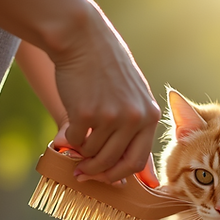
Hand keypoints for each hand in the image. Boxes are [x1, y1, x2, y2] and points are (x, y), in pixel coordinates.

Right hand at [49, 4, 159, 183]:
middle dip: (96, 171)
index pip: (137, 160)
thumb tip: (143, 176)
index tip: (107, 180)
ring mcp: (109, 116)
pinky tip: (70, 126)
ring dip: (82, 153)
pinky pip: (75, 140)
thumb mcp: (134, 97)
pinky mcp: (85, 113)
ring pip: (92, 153)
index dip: (119, 175)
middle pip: (113, 161)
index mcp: (149, 116)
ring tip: (76, 144)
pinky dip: (70, 138)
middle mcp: (133, 118)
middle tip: (81, 172)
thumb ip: (137, 131)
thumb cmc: (108, 70)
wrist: (82, 40)